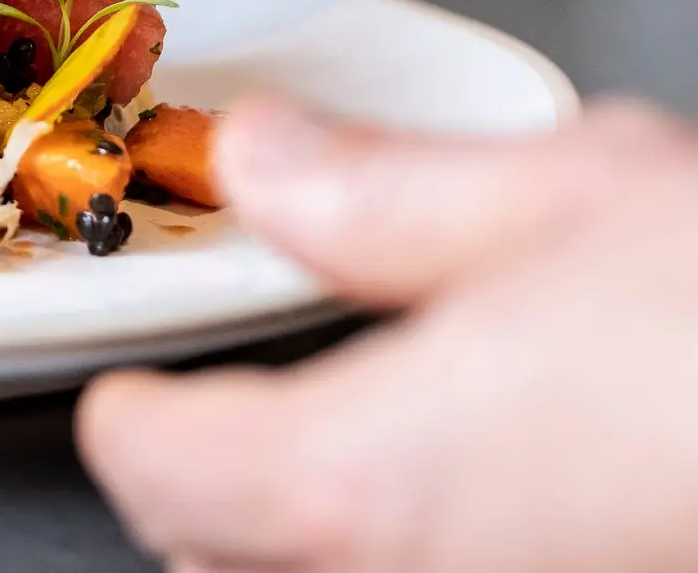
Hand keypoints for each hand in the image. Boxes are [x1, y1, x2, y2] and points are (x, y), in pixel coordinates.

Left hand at [78, 99, 697, 572]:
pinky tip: (504, 505)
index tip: (134, 391)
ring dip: (304, 539)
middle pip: (223, 565)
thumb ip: (380, 191)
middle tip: (233, 414)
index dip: (131, 420)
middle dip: (207, 492)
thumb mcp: (566, 193)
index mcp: (372, 480)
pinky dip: (425, 557)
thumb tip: (266, 165)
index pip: (160, 474)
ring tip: (355, 454)